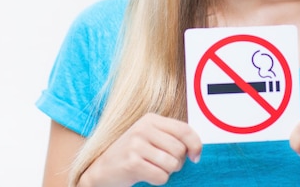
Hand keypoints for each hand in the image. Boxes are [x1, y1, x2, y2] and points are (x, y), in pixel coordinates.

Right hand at [79, 113, 201, 186]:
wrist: (103, 169)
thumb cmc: (133, 154)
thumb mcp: (151, 138)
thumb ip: (172, 137)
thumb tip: (197, 150)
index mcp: (151, 119)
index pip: (184, 129)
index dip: (196, 145)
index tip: (196, 157)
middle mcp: (143, 128)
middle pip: (179, 149)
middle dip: (178, 162)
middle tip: (165, 164)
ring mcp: (136, 144)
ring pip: (172, 164)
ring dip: (168, 172)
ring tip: (154, 168)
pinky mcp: (131, 162)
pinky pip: (161, 176)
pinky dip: (158, 180)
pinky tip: (146, 175)